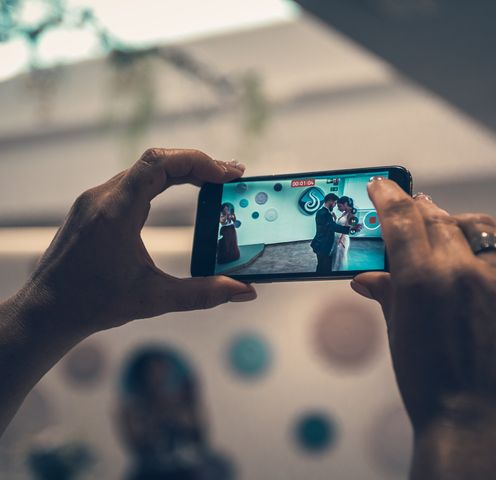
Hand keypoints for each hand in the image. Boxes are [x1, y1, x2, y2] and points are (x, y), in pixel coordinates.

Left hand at [12, 148, 256, 341]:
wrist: (46, 311)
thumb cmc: (93, 304)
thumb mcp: (155, 299)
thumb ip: (204, 294)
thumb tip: (244, 292)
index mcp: (115, 213)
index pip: (159, 164)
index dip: (198, 161)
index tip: (227, 174)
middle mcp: (103, 198)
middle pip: (156, 162)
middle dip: (198, 164)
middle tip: (232, 176)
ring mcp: (96, 201)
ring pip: (145, 170)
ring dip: (181, 171)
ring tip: (214, 182)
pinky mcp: (94, 208)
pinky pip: (134, 182)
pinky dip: (163, 181)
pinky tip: (182, 193)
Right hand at [351, 180, 495, 477]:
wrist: (469, 419)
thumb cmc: (426, 382)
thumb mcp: (397, 332)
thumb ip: (386, 294)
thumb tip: (366, 277)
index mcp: (420, 279)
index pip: (401, 219)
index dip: (388, 195)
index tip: (382, 185)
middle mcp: (460, 272)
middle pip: (438, 219)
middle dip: (420, 209)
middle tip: (412, 207)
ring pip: (479, 229)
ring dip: (459, 222)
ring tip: (449, 225)